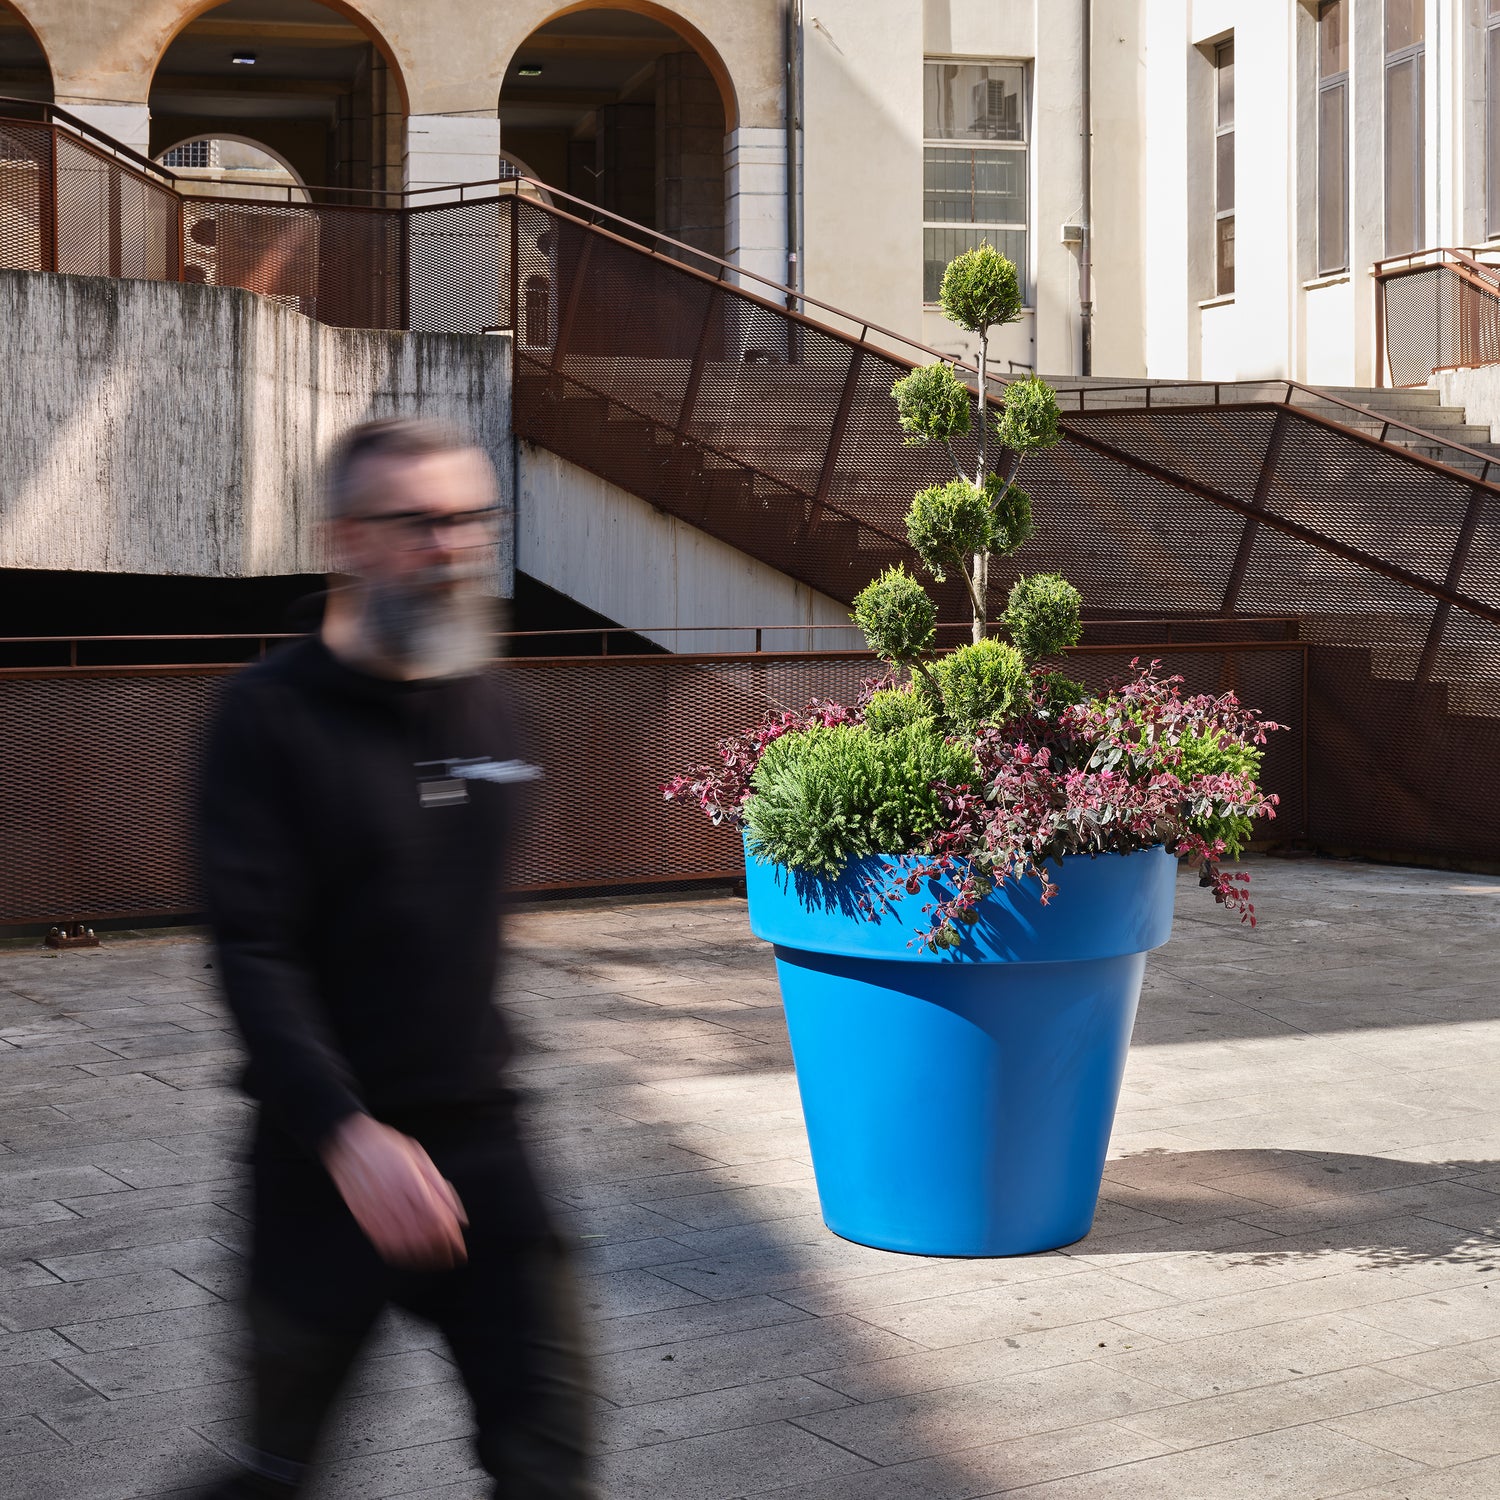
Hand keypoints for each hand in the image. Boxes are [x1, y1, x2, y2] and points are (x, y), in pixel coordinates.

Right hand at [320, 1113, 467, 1268]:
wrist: (350, 1146)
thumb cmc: (386, 1148)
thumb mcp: (421, 1159)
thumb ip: (440, 1188)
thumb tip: (458, 1215)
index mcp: (413, 1185)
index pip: (438, 1223)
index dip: (452, 1241)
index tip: (460, 1250)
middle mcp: (397, 1202)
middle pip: (425, 1238)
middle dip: (442, 1253)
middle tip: (453, 1259)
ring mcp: (380, 1213)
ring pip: (406, 1246)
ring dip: (424, 1258)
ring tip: (437, 1262)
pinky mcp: (367, 1221)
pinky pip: (386, 1246)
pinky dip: (402, 1256)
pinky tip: (412, 1257)